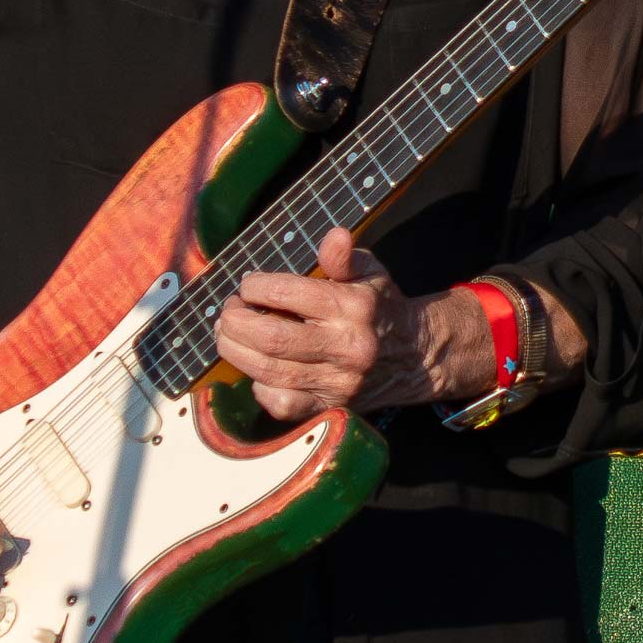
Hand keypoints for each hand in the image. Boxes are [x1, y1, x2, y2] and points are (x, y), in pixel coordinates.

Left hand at [213, 227, 493, 423]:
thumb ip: (343, 257)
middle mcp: (346, 347)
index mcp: (353, 307)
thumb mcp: (369, 271)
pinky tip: (255, 368)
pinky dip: (259, 386)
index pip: (289, 295)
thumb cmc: (378, 306)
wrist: (415, 356)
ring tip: (228, 334)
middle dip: (237, 322)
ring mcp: (339, 382)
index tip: (247, 285)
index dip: (256, 288)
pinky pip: (283, 404)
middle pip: (273, 338)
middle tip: (228, 312)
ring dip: (237, 352)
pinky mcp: (331, 407)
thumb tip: (334, 235)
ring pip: (271, 372)